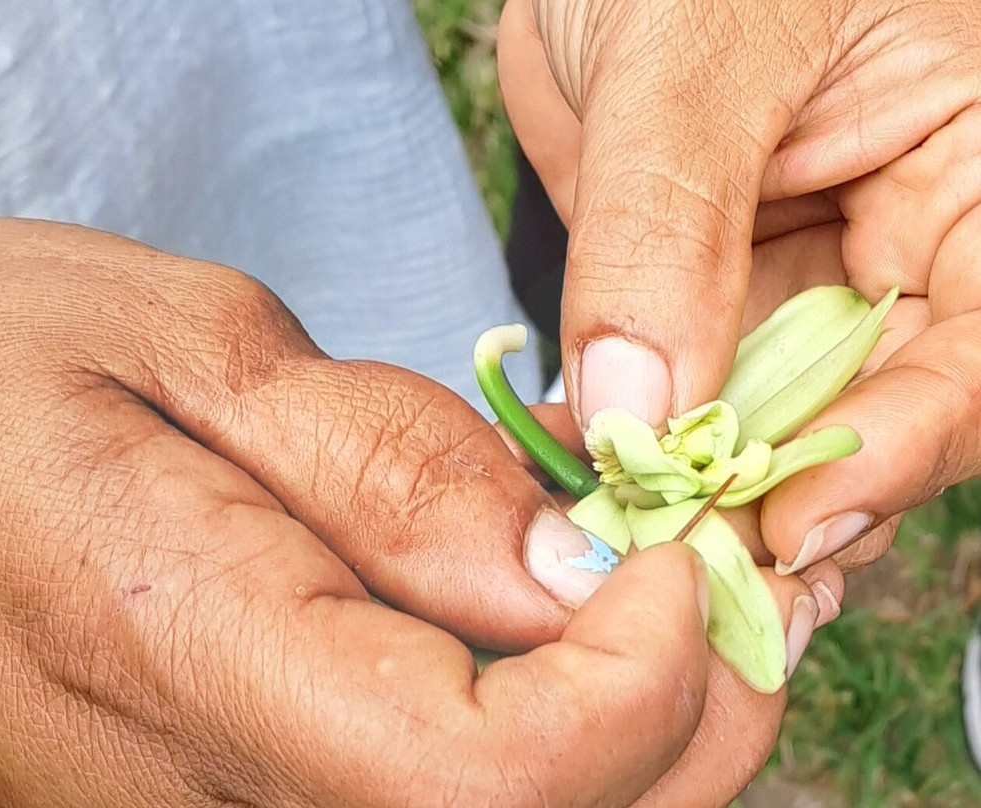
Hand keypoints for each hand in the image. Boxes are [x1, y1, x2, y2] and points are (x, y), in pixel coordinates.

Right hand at [0, 217, 814, 806]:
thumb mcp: (189, 343)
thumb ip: (390, 469)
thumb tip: (573, 572)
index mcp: (184, 650)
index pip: (490, 786)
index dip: (638, 677)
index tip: (665, 543)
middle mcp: (199, 795)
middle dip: (677, 715)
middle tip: (697, 558)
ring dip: (624, 726)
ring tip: (631, 576)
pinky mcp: (212, 803)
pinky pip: (418, 800)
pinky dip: (535, 727)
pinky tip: (529, 616)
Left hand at [498, 0, 980, 573]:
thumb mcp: (696, 52)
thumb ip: (669, 228)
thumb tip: (645, 405)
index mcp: (971, 171)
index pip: (976, 356)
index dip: (899, 453)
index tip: (792, 522)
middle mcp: (898, 243)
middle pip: (873, 418)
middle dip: (781, 498)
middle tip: (684, 560)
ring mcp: (797, 279)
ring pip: (772, 425)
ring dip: (700, 491)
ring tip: (621, 537)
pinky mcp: (705, 297)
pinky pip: (683, 393)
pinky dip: (634, 441)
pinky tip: (577, 469)